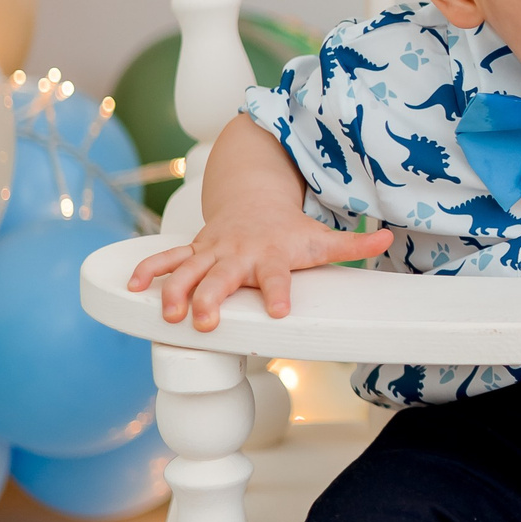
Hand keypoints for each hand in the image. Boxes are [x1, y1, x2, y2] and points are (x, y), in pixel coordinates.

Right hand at [126, 208, 391, 330]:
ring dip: (174, 290)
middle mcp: (238, 254)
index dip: (278, 293)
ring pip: (187, 270)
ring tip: (168, 314)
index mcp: (270, 255)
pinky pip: (166, 259)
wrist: (253, 201)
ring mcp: (211, 252)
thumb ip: (353, 246)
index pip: (276, 276)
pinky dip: (147, 270)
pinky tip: (131, 287)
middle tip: (203, 321)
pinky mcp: (193, 251)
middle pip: (222, 277)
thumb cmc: (289, 230)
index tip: (279, 312)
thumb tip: (389, 238)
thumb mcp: (321, 238)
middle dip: (210, 298)